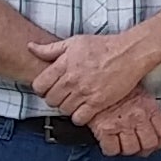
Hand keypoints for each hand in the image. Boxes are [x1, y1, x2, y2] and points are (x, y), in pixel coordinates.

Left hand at [29, 33, 151, 119]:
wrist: (129, 53)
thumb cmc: (104, 46)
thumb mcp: (74, 42)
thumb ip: (50, 48)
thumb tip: (31, 47)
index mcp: (64, 64)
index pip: (39, 86)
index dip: (42, 89)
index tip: (49, 88)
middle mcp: (72, 80)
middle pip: (50, 100)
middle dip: (55, 98)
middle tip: (64, 95)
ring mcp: (85, 92)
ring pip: (63, 110)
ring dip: (67, 107)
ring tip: (75, 101)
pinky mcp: (98, 102)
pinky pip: (79, 118)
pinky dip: (79, 117)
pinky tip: (84, 109)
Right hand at [76, 89, 160, 157]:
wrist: (96, 79)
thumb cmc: (117, 85)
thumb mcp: (139, 91)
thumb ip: (148, 107)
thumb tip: (154, 122)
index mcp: (149, 106)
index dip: (160, 141)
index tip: (156, 142)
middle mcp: (137, 117)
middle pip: (149, 144)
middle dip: (145, 148)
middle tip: (139, 147)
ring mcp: (121, 124)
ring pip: (131, 149)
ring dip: (128, 150)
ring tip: (124, 145)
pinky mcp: (104, 129)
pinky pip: (111, 149)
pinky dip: (111, 150)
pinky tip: (111, 143)